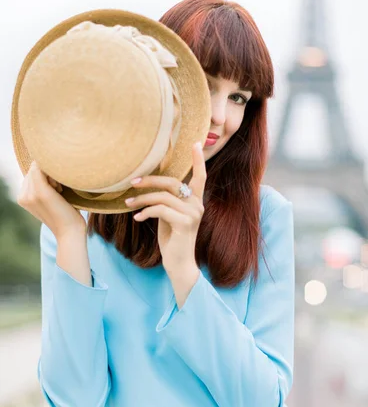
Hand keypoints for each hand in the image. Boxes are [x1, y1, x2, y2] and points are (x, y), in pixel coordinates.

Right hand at [17, 161, 86, 239]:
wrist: (70, 232)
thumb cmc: (65, 215)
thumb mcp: (49, 199)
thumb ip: (43, 186)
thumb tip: (46, 168)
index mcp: (22, 198)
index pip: (30, 174)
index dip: (44, 176)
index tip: (56, 189)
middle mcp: (23, 196)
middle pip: (33, 169)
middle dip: (47, 175)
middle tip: (58, 190)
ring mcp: (30, 194)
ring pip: (37, 168)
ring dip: (51, 175)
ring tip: (59, 190)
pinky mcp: (40, 192)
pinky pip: (41, 169)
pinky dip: (54, 175)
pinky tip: (60, 189)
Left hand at [125, 142, 205, 273]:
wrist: (179, 264)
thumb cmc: (172, 240)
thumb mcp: (168, 216)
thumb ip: (166, 201)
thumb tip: (150, 188)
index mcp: (195, 201)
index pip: (200, 176)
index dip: (198, 160)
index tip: (195, 143)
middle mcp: (197, 205)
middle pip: (172, 182)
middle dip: (150, 180)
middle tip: (132, 182)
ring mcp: (193, 214)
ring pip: (162, 197)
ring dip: (142, 199)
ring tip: (128, 203)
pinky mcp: (185, 223)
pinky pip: (161, 210)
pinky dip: (146, 212)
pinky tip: (137, 218)